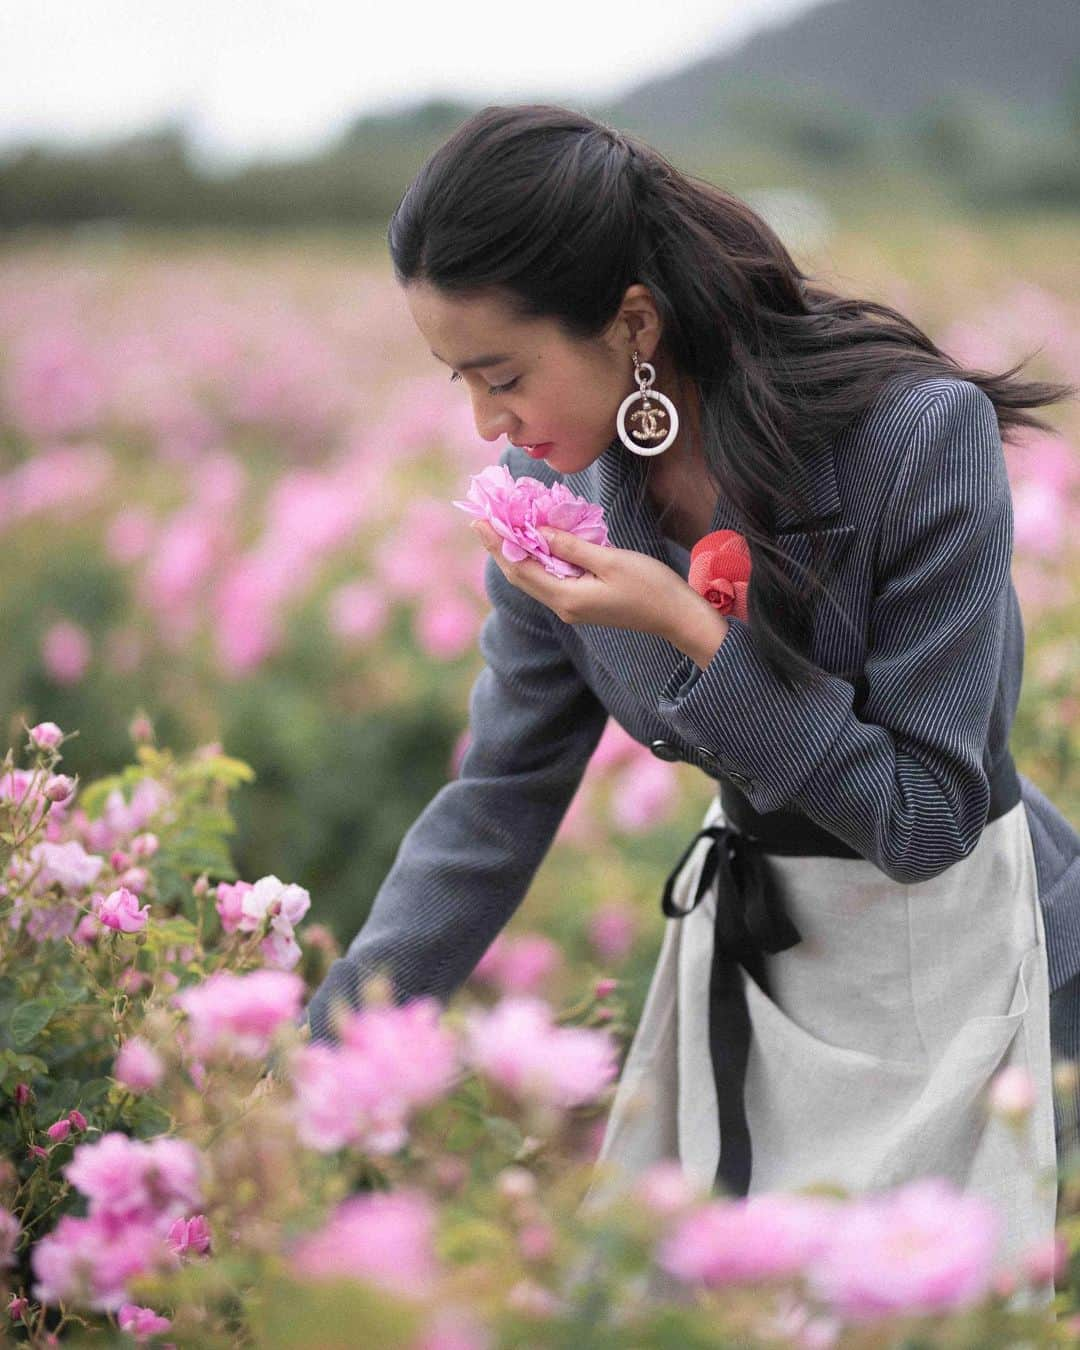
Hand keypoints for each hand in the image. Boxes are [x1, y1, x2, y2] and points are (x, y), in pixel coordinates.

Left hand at [470, 520, 693, 638]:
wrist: (677, 617)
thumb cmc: (650, 587)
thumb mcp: (610, 560)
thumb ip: (571, 547)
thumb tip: (539, 531)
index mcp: (566, 597)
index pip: (521, 569)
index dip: (499, 544)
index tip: (480, 520)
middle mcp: (563, 606)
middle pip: (521, 576)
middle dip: (500, 548)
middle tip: (481, 520)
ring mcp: (572, 606)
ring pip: (534, 578)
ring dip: (517, 553)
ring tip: (501, 527)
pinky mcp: (582, 602)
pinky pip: (550, 578)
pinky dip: (538, 559)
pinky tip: (535, 542)